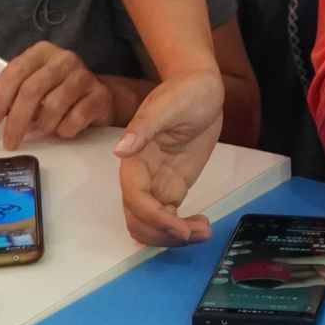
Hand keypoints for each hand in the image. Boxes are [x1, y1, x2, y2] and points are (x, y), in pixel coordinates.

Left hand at [0, 41, 112, 148]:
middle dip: (16, 122)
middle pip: (32, 91)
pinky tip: (64, 128)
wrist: (98, 96)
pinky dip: (64, 131)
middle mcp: (64, 59)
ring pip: (52, 108)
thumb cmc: (56, 91)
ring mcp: (84, 76)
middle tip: (9, 142)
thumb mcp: (25, 87)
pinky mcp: (99, 96)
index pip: (14, 72)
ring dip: (43, 126)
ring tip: (45, 127)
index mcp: (42, 52)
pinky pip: (73, 120)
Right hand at [114, 66, 223, 247]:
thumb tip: (120, 150)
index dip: (154, 217)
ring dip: (172, 238)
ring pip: (152, 225)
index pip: (135, 199)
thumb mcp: (168, 105)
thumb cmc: (185, 90)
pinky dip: (182, 230)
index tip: (180, 227)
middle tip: (195, 233)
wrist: (202, 87)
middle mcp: (141, 176)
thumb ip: (145, 127)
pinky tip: (202, 225)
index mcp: (135, 158)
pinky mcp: (173, 186)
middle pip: (139, 220)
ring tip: (203, 232)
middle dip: (162, 234)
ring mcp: (157, 183)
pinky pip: (169, 217)